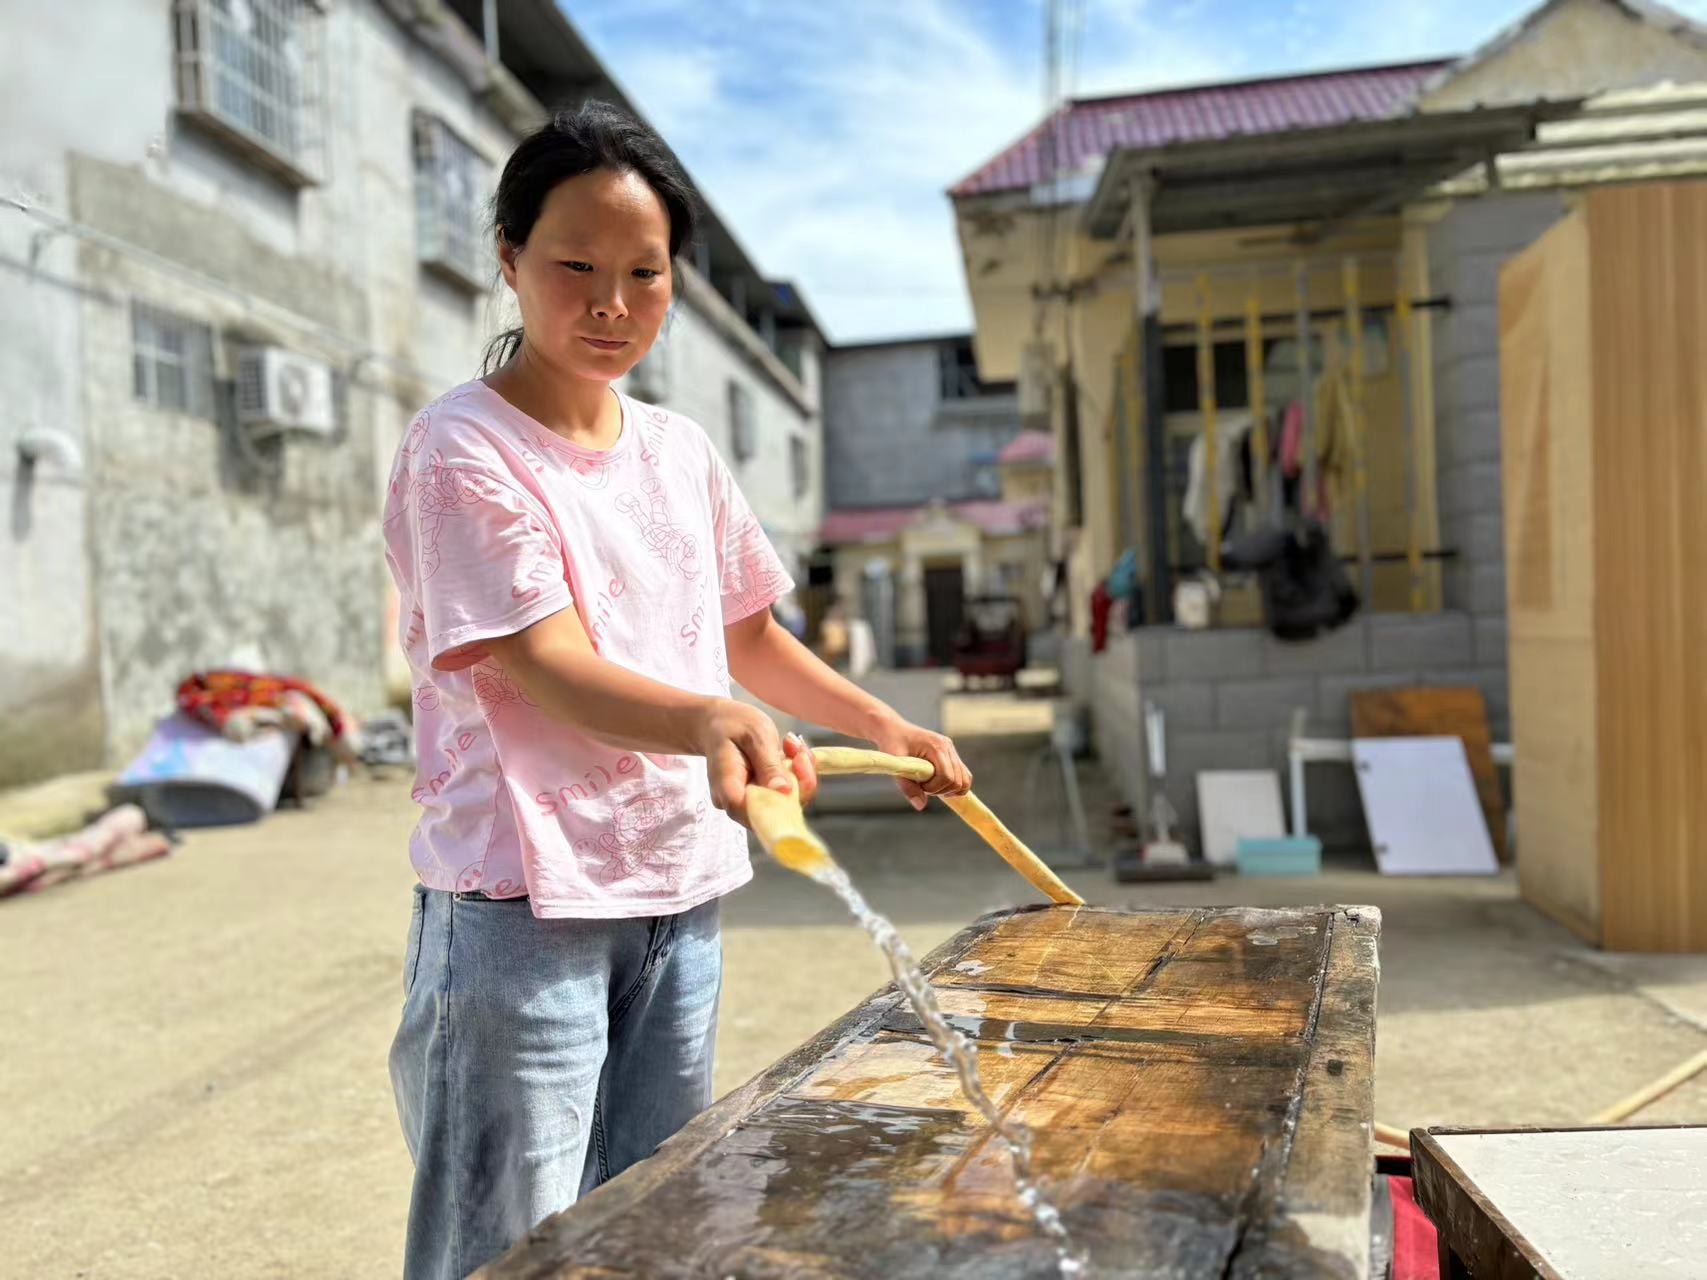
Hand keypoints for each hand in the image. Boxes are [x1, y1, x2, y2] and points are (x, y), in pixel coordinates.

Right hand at [696, 700, 817, 827]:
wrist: (720, 724)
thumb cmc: (732, 725)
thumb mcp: (755, 736)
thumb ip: (769, 765)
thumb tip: (785, 792)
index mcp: (728, 787)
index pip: (756, 813)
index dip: (785, 800)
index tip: (798, 766)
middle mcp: (736, 804)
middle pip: (777, 811)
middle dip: (799, 782)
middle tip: (798, 750)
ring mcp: (749, 804)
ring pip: (786, 804)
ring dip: (799, 776)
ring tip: (792, 746)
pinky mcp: (761, 800)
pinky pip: (786, 796)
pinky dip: (795, 775)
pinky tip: (791, 752)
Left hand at [871, 717, 972, 810]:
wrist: (893, 730)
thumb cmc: (892, 744)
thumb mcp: (896, 766)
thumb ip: (907, 786)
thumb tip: (921, 806)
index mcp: (936, 746)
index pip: (947, 776)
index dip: (934, 788)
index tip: (919, 786)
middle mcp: (948, 746)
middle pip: (958, 781)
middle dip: (941, 790)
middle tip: (923, 786)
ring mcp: (951, 750)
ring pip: (965, 779)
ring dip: (948, 789)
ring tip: (929, 785)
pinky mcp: (951, 754)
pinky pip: (962, 774)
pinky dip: (953, 785)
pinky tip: (936, 784)